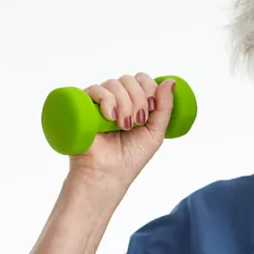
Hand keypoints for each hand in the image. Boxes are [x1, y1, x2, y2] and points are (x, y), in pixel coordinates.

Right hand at [68, 72, 175, 186]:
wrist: (107, 174)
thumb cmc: (131, 157)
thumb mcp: (156, 131)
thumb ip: (165, 107)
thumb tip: (171, 81)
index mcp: (133, 102)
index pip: (141, 79)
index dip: (149, 88)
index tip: (151, 109)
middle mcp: (115, 99)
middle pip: (129, 79)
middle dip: (138, 98)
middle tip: (138, 121)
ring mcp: (98, 103)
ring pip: (113, 84)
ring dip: (125, 103)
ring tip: (124, 126)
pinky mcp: (82, 107)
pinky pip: (94, 89)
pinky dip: (106, 100)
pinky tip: (110, 117)